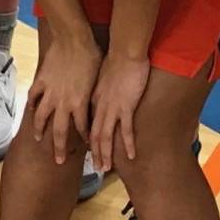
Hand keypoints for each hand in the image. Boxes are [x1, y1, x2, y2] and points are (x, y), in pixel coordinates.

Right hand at [28, 32, 99, 164]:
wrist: (74, 39)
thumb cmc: (92, 56)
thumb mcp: (98, 79)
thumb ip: (94, 94)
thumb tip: (97, 103)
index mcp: (81, 102)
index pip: (83, 128)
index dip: (85, 139)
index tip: (87, 146)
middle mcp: (64, 102)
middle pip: (59, 131)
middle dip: (59, 148)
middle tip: (57, 160)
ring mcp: (50, 92)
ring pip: (41, 117)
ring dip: (39, 130)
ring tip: (38, 139)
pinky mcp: (41, 81)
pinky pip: (33, 96)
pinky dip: (31, 104)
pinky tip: (29, 111)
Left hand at [88, 52, 149, 172]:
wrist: (124, 50)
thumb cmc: (116, 59)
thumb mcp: (102, 76)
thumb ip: (102, 88)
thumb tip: (103, 94)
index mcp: (94, 99)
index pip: (88, 124)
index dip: (88, 139)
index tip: (90, 151)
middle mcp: (100, 106)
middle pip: (94, 134)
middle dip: (94, 153)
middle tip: (95, 168)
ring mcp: (112, 107)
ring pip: (105, 136)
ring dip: (105, 154)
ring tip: (105, 168)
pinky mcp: (126, 106)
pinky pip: (126, 130)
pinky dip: (127, 144)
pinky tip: (130, 156)